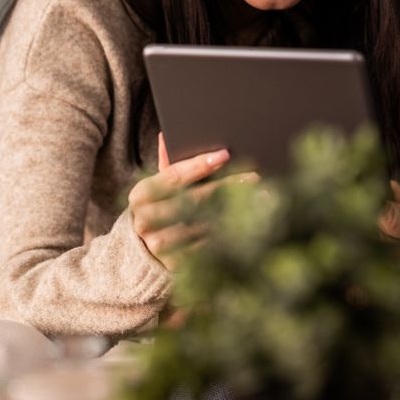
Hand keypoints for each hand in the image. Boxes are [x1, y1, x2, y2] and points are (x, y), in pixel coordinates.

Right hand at [127, 135, 249, 271]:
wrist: (144, 253)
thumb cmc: (159, 211)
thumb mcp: (158, 188)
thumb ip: (166, 165)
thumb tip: (166, 135)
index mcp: (140, 195)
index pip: (173, 176)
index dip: (199, 165)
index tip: (225, 155)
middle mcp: (144, 220)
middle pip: (191, 199)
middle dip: (224, 186)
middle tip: (253, 177)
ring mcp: (158, 244)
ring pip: (202, 224)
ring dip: (232, 212)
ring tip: (258, 199)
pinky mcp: (173, 263)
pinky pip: (207, 247)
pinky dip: (228, 235)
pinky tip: (248, 225)